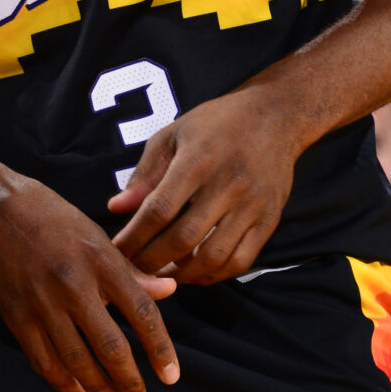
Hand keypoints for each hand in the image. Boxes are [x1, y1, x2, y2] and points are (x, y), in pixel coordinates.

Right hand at [0, 165, 179, 391]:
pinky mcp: (15, 315)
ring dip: (98, 388)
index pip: (141, 313)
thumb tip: (169, 290)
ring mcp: (41, 302)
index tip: (171, 377)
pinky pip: (42, 358)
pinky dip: (61, 381)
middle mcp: (73, 285)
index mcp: (100, 261)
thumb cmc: (48, 216)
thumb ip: (130, 270)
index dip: (160, 350)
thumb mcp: (94, 235)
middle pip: (109, 346)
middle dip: (128, 382)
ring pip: (75, 360)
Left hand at [107, 87, 302, 283]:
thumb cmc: (215, 124)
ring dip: (183, 274)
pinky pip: (241, 261)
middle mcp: (228, 185)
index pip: (159, 210)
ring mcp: (252, 206)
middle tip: (134, 269)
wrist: (274, 117)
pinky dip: (215, 274)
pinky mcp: (270, 220)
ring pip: (214, 256)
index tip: (118, 250)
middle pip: (184, 238)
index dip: (134, 236)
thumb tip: (116, 208)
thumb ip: (145, 174)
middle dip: (152, 261)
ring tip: (162, 274)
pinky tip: (194, 272)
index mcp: (198, 161)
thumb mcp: (173, 136)